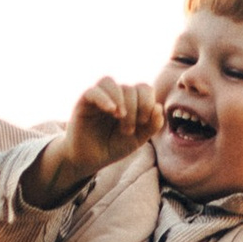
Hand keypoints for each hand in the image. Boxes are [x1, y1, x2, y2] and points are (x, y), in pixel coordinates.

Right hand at [27, 76, 163, 203]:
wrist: (89, 159)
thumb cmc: (113, 146)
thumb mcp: (137, 139)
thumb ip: (152, 126)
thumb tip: (158, 107)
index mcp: (129, 101)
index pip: (143, 88)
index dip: (147, 102)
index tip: (144, 122)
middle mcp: (114, 96)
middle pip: (129, 87)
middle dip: (134, 108)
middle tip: (128, 130)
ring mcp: (98, 97)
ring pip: (110, 82)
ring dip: (120, 99)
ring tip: (120, 117)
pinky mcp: (83, 103)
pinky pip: (93, 91)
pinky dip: (104, 98)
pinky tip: (111, 111)